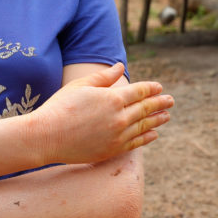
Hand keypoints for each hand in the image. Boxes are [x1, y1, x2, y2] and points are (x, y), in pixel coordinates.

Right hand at [33, 62, 172, 164]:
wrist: (46, 136)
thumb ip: (103, 78)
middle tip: (171, 101)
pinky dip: (147, 137)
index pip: (139, 92)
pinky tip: (153, 134)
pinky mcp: (112, 150)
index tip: (159, 87)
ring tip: (167, 116)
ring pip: (144, 126)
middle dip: (160, 103)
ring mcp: (117, 135)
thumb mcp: (80, 86)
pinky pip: (136, 143)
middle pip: (146, 108)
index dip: (151, 88)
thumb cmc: (60, 107)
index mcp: (112, 98)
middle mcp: (119, 117)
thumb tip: (120, 67)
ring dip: (157, 120)